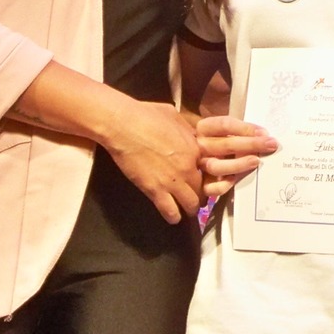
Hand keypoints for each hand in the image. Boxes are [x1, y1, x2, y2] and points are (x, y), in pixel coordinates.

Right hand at [103, 98, 202, 223]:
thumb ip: (186, 129)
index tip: (203, 180)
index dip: (207, 177)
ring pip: (190, 205)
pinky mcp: (155, 191)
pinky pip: (170, 211)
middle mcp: (188, 168)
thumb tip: (189, 133)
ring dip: (189, 209)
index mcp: (195, 149)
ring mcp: (172, 181)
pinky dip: (173, 217)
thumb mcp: (175, 116)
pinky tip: (173, 218)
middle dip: (200, 196)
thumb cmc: (146, 115)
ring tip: (186, 210)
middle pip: (203, 190)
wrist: (123, 125)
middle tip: (195, 198)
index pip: (211, 170)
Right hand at [195, 114, 277, 202]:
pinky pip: (210, 188)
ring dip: (238, 164)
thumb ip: (240, 131)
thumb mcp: (223, 132)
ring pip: (216, 167)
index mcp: (204, 129)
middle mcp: (198, 146)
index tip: (265, 133)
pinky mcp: (198, 185)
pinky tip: (236, 180)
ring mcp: (197, 166)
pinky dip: (223, 185)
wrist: (189, 161)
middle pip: (224, 144)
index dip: (246, 128)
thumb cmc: (216, 142)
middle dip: (250, 144)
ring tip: (256, 161)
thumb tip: (264, 136)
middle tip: (270, 145)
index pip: (224, 124)